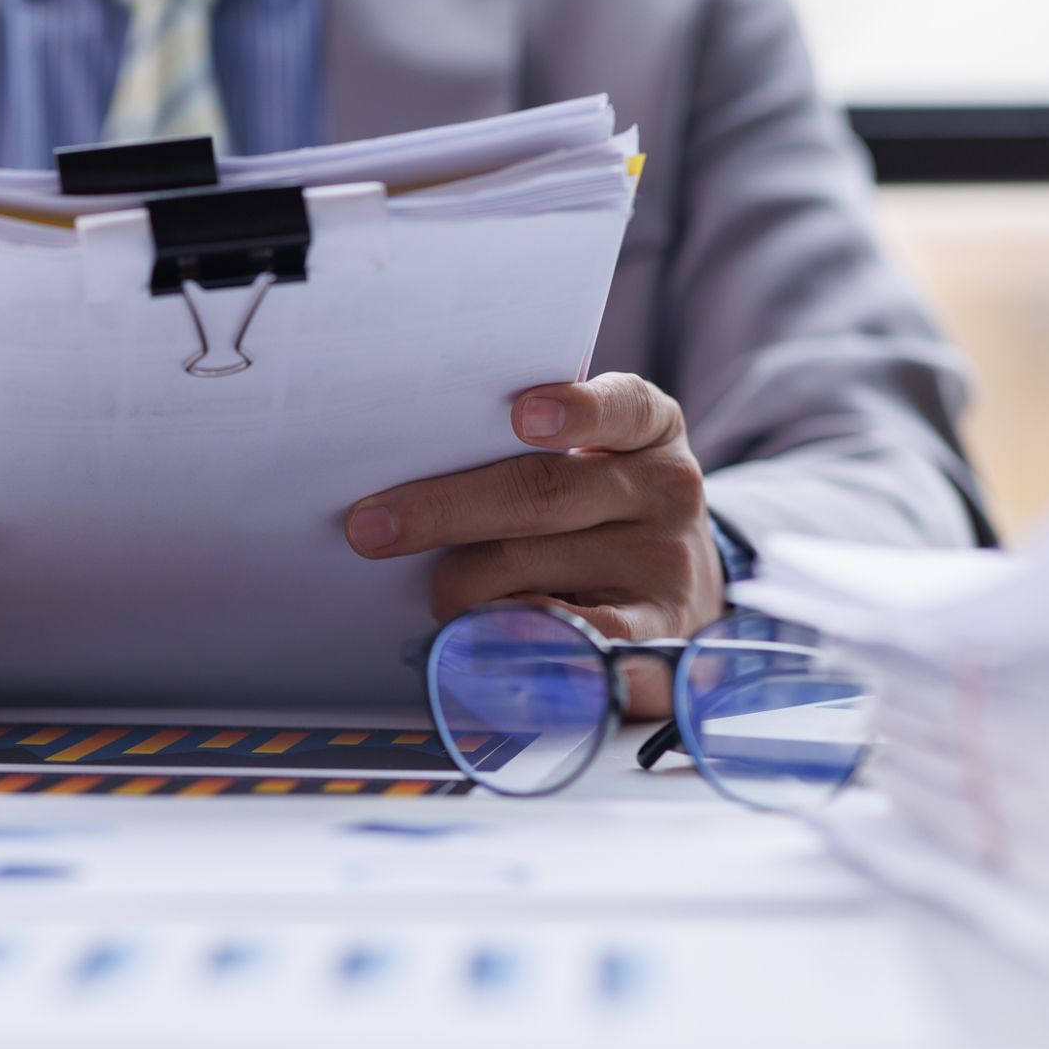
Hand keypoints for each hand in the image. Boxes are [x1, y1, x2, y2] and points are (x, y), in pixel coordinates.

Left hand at [346, 372, 725, 716]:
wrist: (678, 592)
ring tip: (439, 595)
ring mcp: (666, 567)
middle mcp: (666, 491)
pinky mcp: (658, 639)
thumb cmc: (599, 513)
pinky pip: (574, 642)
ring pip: (534, 569)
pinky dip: (514, 639)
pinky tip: (479, 642)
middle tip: (370, 528)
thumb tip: (418, 472)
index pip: (622, 406)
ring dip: (463, 585)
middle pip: (546, 494)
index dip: (574, 411)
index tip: (521, 414)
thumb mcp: (592, 462)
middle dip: (446, 509)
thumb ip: (530, 452)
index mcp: (648, 430)